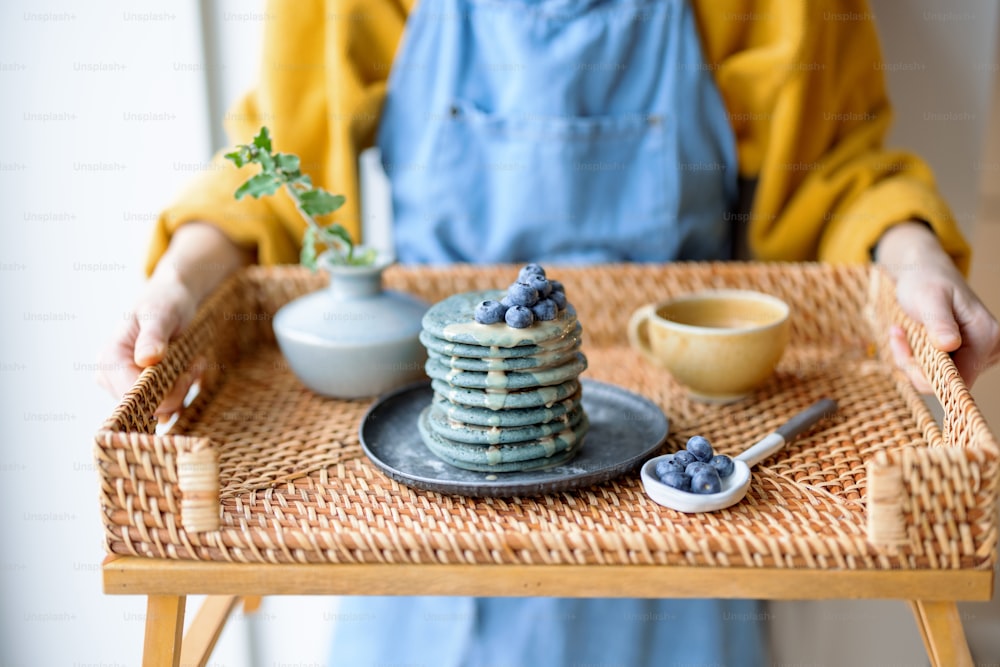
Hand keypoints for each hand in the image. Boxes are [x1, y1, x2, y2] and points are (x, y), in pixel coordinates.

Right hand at [97, 222, 251, 415]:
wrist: (172, 299)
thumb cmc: (165, 302)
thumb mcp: (161, 314)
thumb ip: (153, 336)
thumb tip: (145, 359)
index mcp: (110, 358)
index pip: (132, 394)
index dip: (164, 392)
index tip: (188, 374)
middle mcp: (111, 375)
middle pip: (146, 405)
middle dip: (177, 390)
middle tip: (194, 366)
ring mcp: (123, 384)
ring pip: (158, 407)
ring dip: (182, 389)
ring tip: (193, 364)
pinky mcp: (139, 389)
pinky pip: (164, 403)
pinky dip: (181, 390)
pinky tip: (190, 370)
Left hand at [876, 222, 999, 391]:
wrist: (923, 272)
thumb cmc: (926, 280)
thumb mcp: (929, 298)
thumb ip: (939, 322)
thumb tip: (950, 345)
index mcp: (986, 336)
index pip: (958, 380)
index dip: (926, 376)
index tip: (903, 350)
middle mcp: (988, 349)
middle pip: (945, 382)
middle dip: (914, 364)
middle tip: (898, 335)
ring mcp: (975, 354)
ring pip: (935, 378)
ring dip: (910, 359)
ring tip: (900, 332)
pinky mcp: (961, 356)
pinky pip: (932, 370)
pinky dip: (913, 357)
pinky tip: (905, 335)